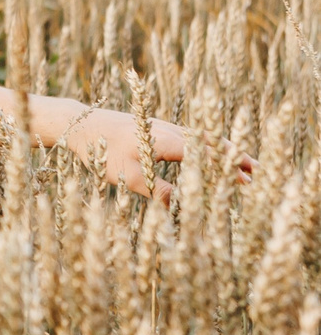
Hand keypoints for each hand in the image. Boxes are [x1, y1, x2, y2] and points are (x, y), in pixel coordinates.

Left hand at [75, 110, 251, 203]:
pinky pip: (187, 134)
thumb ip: (159, 192)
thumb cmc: (101, 151)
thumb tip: (184, 211)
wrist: (77, 124)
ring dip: (221, 150)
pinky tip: (208, 154)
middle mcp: (169, 129)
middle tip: (257, 172)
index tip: (249, 180)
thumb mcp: (129, 177)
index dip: (229, 167)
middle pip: (210, 142)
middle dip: (234, 157)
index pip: (208, 154)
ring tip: (241, 164)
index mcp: (167, 140)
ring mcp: (161, 125)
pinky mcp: (153, 126)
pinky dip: (205, 145)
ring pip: (200, 137)